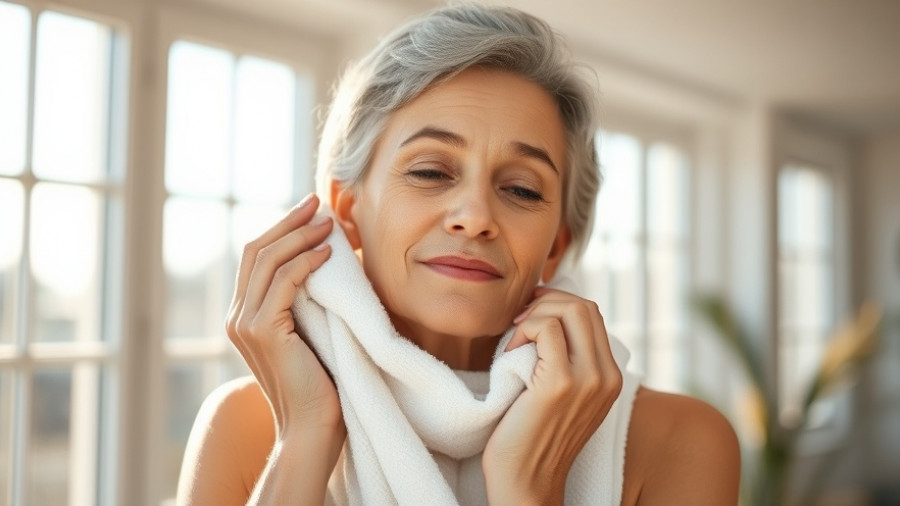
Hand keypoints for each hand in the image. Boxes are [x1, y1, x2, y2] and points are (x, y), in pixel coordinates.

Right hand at [225, 194, 344, 440]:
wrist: (311, 430)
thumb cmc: (320, 385)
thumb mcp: (311, 334)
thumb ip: (306, 304)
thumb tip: (327, 264)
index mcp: (245, 316)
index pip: (257, 259)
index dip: (282, 229)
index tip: (311, 211)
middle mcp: (237, 318)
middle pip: (257, 251)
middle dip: (289, 222)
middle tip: (318, 202)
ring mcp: (246, 325)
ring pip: (268, 261)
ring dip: (300, 236)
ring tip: (328, 222)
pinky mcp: (264, 332)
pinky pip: (283, 283)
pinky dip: (306, 262)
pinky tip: (328, 253)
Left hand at [483, 287, 622, 504]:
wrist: (525, 481)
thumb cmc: (533, 436)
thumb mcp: (563, 394)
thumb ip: (569, 361)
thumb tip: (549, 317)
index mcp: (611, 376)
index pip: (592, 314)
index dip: (557, 303)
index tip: (530, 314)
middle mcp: (607, 376)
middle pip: (584, 306)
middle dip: (546, 302)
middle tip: (519, 320)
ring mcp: (588, 379)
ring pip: (569, 310)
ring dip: (534, 314)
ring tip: (514, 338)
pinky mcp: (561, 383)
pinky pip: (546, 328)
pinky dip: (523, 329)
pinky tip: (509, 351)